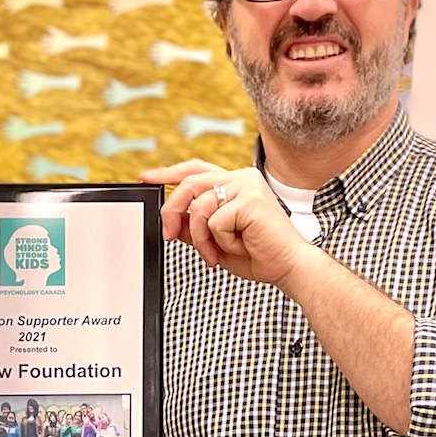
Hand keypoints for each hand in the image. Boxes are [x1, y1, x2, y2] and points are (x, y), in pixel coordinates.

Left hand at [151, 159, 307, 286]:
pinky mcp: (251, 200)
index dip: (169, 173)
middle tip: (169, 234)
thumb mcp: (215, 239)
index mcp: (235, 183)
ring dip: (201, 238)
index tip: (147, 178)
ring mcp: (247, 186)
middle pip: (190, 183)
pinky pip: (215, 221)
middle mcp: (241, 179)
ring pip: (199, 207)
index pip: (196, 170)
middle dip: (172, 211)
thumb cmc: (258, 253)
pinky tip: (239, 245)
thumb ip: (194, 225)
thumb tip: (171, 218)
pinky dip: (221, 241)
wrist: (288, 266)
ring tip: (216, 252)